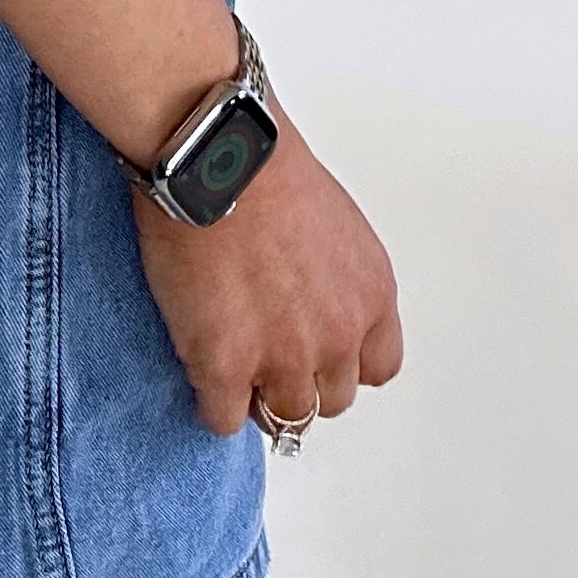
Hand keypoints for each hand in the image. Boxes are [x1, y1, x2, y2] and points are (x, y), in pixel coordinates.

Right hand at [131, 108, 402, 439]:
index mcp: (370, 296)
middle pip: (332, 398)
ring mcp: (283, 358)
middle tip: (267, 355)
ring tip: (231, 368)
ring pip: (285, 419)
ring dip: (259, 398)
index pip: (378, 367)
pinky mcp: (225, 367)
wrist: (218, 157)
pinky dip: (211, 403)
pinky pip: (224, 419)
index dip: (343, 363)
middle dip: (301, 380)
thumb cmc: (264, 165)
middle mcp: (337, 336)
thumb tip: (310, 296)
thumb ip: (334, 277)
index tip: (319, 353)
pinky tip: (199, 369)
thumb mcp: (334, 223)